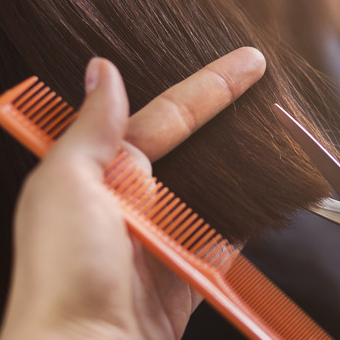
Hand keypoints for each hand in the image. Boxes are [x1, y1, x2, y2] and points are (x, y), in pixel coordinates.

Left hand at [0, 48, 265, 339]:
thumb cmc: (60, 275)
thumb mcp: (65, 185)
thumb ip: (92, 128)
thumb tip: (101, 71)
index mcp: (102, 172)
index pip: (167, 116)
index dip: (210, 87)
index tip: (247, 64)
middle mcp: (134, 200)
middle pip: (196, 148)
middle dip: (232, 119)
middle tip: (270, 89)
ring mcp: (165, 236)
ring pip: (215, 189)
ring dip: (244, 166)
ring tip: (280, 137)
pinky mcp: (189, 272)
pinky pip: (227, 237)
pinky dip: (249, 218)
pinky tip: (271, 195)